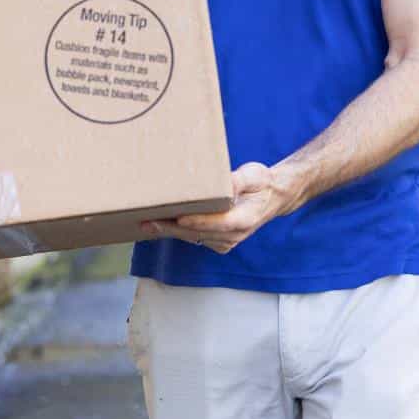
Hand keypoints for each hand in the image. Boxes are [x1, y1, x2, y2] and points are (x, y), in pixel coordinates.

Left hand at [141, 161, 300, 253]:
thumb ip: (238, 181)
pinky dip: (178, 232)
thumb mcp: (254, 175)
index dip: (197, 221)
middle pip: (199, 233)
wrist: (272, 198)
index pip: (217, 223)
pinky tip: (160, 224)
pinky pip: (195, 238)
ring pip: (194, 238)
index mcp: (244, 219)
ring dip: (170, 231)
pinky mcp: (219, 242)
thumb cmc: (261, 183)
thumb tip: (222, 183)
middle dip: (172, 228)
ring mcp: (226, 241)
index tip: (178, 217)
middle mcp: (235, 235)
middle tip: (147, 221)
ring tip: (146, 222)